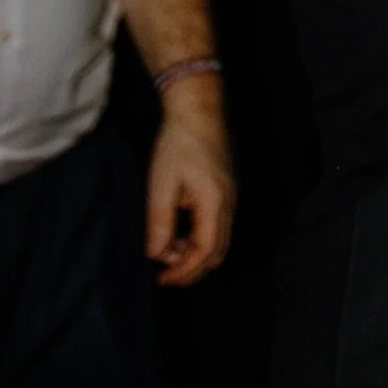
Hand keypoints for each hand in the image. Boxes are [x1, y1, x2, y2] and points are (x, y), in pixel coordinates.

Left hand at [145, 89, 234, 286]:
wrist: (198, 109)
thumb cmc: (178, 143)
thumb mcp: (162, 185)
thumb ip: (160, 224)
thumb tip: (157, 255)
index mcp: (214, 202)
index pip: (205, 251)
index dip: (184, 271)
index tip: (161, 278)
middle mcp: (228, 201)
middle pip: (218, 251)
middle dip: (192, 269)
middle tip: (166, 276)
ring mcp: (230, 194)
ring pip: (219, 239)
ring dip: (195, 254)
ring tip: (168, 253)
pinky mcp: (226, 188)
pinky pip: (218, 224)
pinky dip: (200, 238)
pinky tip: (180, 233)